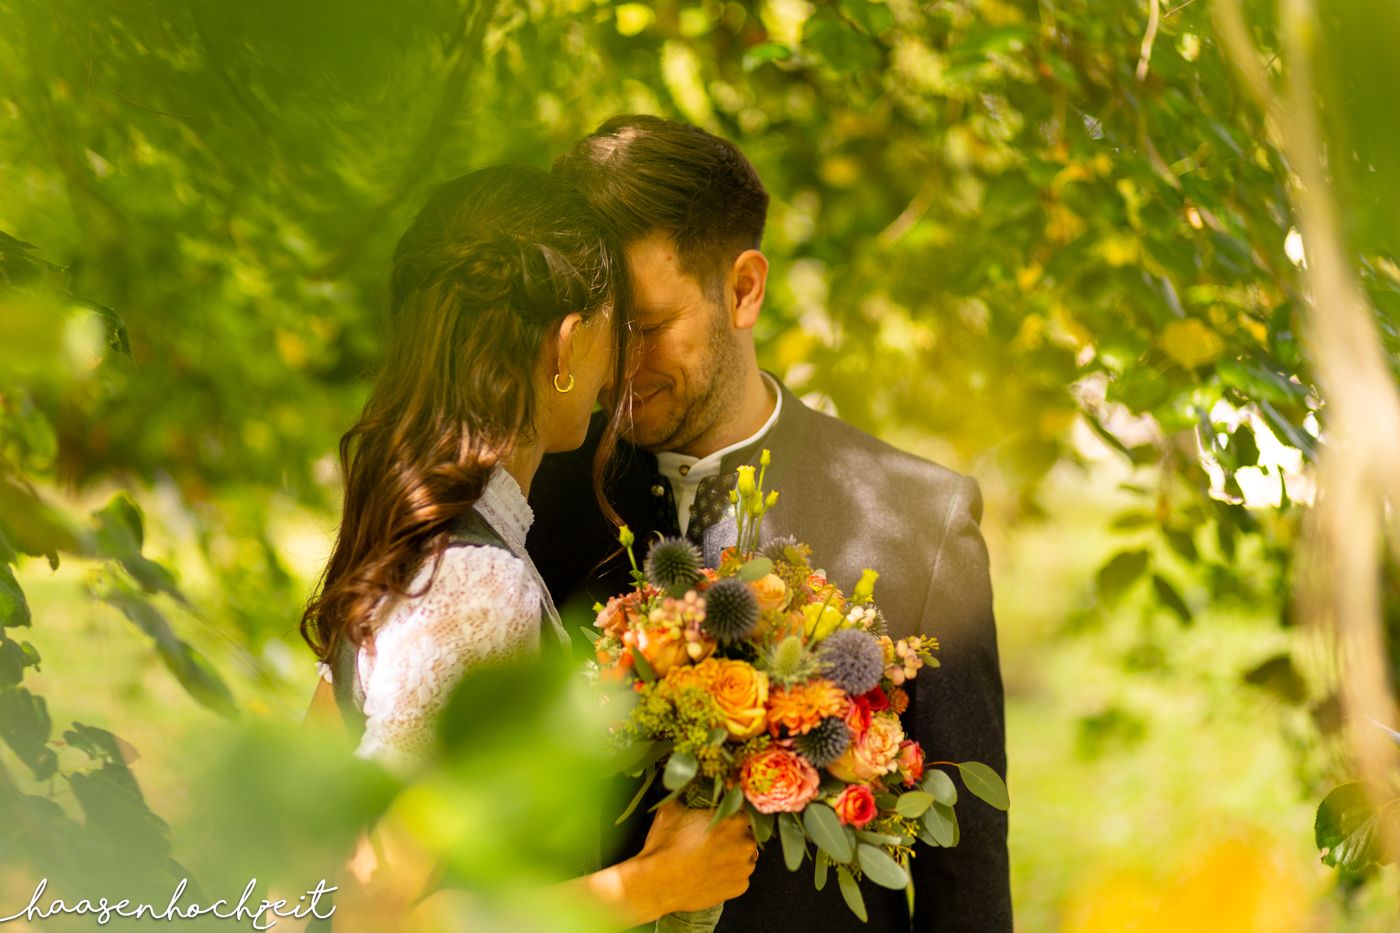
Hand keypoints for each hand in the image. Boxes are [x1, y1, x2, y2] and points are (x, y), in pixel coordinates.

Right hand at [629, 801, 758, 914]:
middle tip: (710, 839)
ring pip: (744, 856)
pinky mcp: (740, 887)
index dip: (728, 814)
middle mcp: (746, 842)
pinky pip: (739, 876)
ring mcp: (745, 867)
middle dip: (731, 835)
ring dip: (732, 855)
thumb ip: (684, 793)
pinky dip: (728, 875)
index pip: (741, 810)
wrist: (657, 884)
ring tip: (709, 858)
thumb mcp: (671, 809)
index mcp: (734, 818)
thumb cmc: (665, 845)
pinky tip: (710, 873)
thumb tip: (683, 782)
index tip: (717, 819)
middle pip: (745, 833)